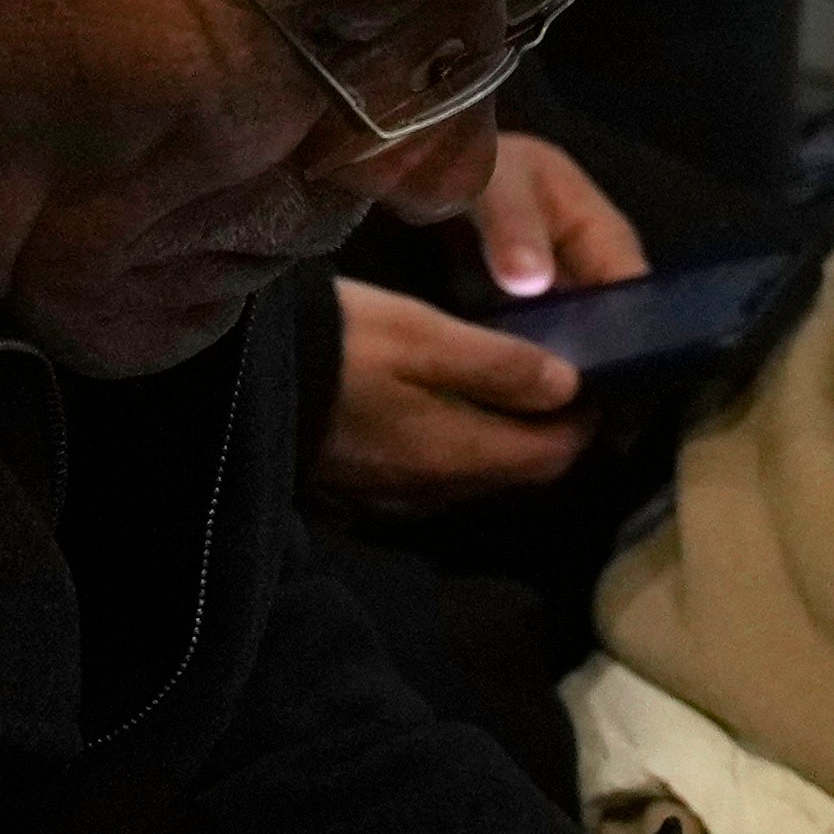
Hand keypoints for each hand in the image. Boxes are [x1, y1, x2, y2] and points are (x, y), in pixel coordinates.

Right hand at [313, 138, 647, 514]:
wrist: (232, 386)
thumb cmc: (339, 348)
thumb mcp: (423, 336)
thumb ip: (499, 365)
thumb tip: (571, 385)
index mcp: (461, 454)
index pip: (554, 456)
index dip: (587, 421)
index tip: (600, 375)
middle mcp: (436, 491)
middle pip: (519, 472)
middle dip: (549, 432)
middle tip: (562, 374)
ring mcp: (395, 497)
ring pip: (477, 476)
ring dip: (503, 439)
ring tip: (510, 383)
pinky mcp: (362, 489)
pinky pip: (433, 476)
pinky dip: (458, 445)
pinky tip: (446, 406)